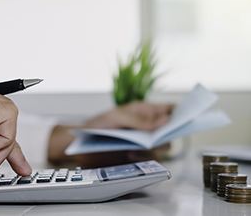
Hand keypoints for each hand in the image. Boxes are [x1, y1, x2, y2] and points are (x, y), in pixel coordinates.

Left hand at [48, 101, 172, 166]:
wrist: (83, 145)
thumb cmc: (98, 125)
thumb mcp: (118, 118)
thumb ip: (141, 120)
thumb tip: (164, 121)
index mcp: (143, 111)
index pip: (167, 109)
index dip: (178, 112)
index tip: (185, 118)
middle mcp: (146, 126)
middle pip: (169, 130)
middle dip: (167, 134)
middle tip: (158, 138)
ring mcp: (143, 141)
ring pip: (162, 146)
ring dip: (155, 148)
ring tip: (138, 148)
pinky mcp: (137, 155)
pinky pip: (150, 157)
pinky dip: (144, 157)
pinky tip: (130, 154)